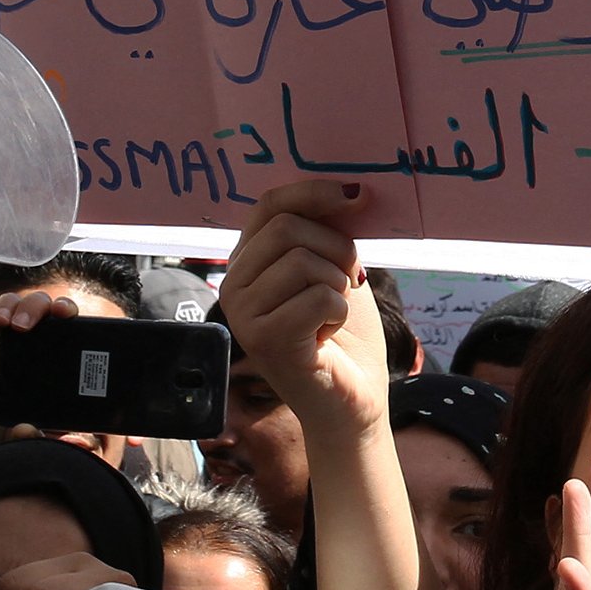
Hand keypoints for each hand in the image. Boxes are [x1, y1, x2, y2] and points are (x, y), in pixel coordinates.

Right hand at [0, 290, 79, 444]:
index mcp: (58, 354)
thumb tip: (26, 430)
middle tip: (24, 325)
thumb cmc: (20, 428)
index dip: (67, 311)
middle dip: (35, 307)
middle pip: (42, 307)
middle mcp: (34, 341)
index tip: (65, 314)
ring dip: (11, 306)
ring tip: (3, 322)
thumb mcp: (41, 436)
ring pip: (15, 305)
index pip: (69, 324)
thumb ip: (41, 437)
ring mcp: (8, 339)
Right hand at [220, 181, 386, 430]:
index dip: (314, 192)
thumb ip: (329, 232)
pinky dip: (339, 313)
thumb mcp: (336, 269)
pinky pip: (319, 298)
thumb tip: (351, 189)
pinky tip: (326, 337)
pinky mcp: (263, 339)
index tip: (356, 196)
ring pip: (306, 262)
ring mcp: (243, 313)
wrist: (350, 400)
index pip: (271, 204)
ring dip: (339, 287)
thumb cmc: (344, 335)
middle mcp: (233, 283)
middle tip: (348, 282)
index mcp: (249, 260)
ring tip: (331, 316)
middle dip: (338, 249)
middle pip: (289, 228)